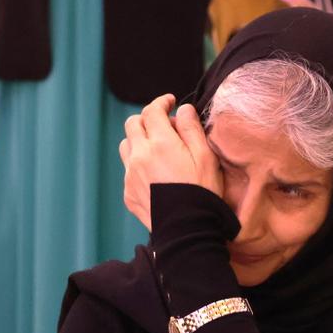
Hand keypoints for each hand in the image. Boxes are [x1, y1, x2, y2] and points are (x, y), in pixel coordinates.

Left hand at [119, 95, 222, 230]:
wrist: (188, 230)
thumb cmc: (202, 193)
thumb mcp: (206, 157)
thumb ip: (192, 128)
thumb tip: (183, 110)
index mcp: (160, 144)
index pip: (152, 110)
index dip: (161, 102)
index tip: (170, 102)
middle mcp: (139, 156)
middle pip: (133, 124)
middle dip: (148, 119)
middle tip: (165, 126)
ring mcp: (130, 176)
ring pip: (126, 145)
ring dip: (139, 140)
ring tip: (157, 149)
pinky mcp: (127, 193)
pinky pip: (128, 170)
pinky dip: (139, 164)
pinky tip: (156, 174)